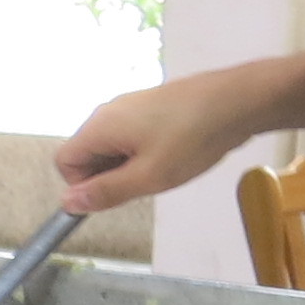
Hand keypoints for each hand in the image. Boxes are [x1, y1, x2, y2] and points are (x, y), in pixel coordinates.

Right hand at [51, 72, 250, 212]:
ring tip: (166, 168)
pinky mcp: (151, 104)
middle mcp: (108, 111)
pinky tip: (178, 152)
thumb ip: (106, 192)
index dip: (84, 185)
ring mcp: (130, 105)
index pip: (65, 162)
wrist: (239, 100)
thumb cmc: (193, 139)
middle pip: (88, 153)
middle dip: (110, 175)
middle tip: (147, 182)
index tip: (118, 194)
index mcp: (99, 127)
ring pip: (113, 145)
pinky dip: (146, 150)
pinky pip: (133, 134)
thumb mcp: (149, 177)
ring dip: (130, 164)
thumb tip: (67, 203)